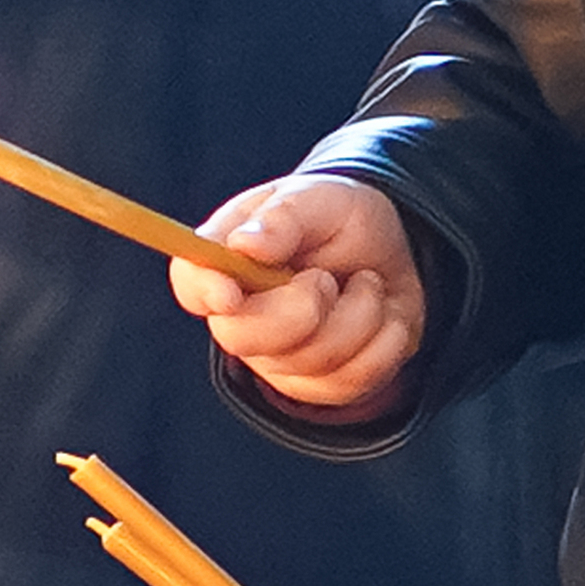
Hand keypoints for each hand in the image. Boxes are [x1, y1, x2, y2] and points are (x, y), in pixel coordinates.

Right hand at [178, 175, 423, 421]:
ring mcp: (277, 359)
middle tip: (326, 277)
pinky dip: (384, 340)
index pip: (191, 284)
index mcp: (228, 261)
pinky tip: (382, 315)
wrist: (392, 254)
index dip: (204, 291)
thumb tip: (244, 245)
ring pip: (310, 360)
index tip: (231, 292)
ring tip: (365, 283)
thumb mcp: (320, 199)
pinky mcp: (318, 386)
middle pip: (241, 337)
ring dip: (359, 312)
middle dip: (300, 307)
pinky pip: (351, 380)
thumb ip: (284, 217)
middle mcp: (242, 316)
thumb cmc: (339, 220)